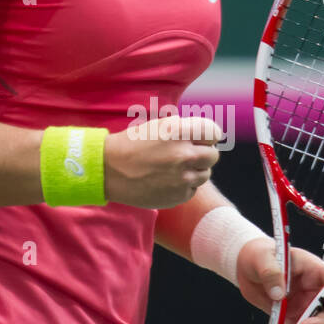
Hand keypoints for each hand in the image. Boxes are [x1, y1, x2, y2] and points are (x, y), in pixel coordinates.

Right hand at [104, 115, 222, 208]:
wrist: (109, 170)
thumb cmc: (133, 144)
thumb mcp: (159, 126)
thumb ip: (185, 129)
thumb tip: (207, 136)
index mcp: (180, 132)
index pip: (214, 133)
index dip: (207, 136)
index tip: (200, 139)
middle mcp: (185, 155)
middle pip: (213, 156)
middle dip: (202, 154)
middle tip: (186, 155)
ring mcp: (183, 178)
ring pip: (205, 175)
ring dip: (194, 171)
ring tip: (173, 168)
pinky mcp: (178, 197)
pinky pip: (192, 190)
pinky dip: (183, 186)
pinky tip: (166, 180)